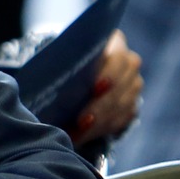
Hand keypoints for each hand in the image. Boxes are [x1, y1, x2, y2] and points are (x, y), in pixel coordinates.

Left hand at [69, 31, 142, 147]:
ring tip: (76, 132)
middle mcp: (129, 64)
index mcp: (114, 42)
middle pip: (122, 87)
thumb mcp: (63, 52)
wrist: (73, 70)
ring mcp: (133, 86)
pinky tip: (81, 136)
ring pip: (122, 107)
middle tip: (81, 120)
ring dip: (98, 123)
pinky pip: (120, 121)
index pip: (119, 58)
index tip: (95, 87)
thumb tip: (47, 71)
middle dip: (100, 106)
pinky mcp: (130, 107)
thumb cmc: (64, 58)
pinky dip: (100, 130)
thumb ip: (64, 58)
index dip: (110, 73)